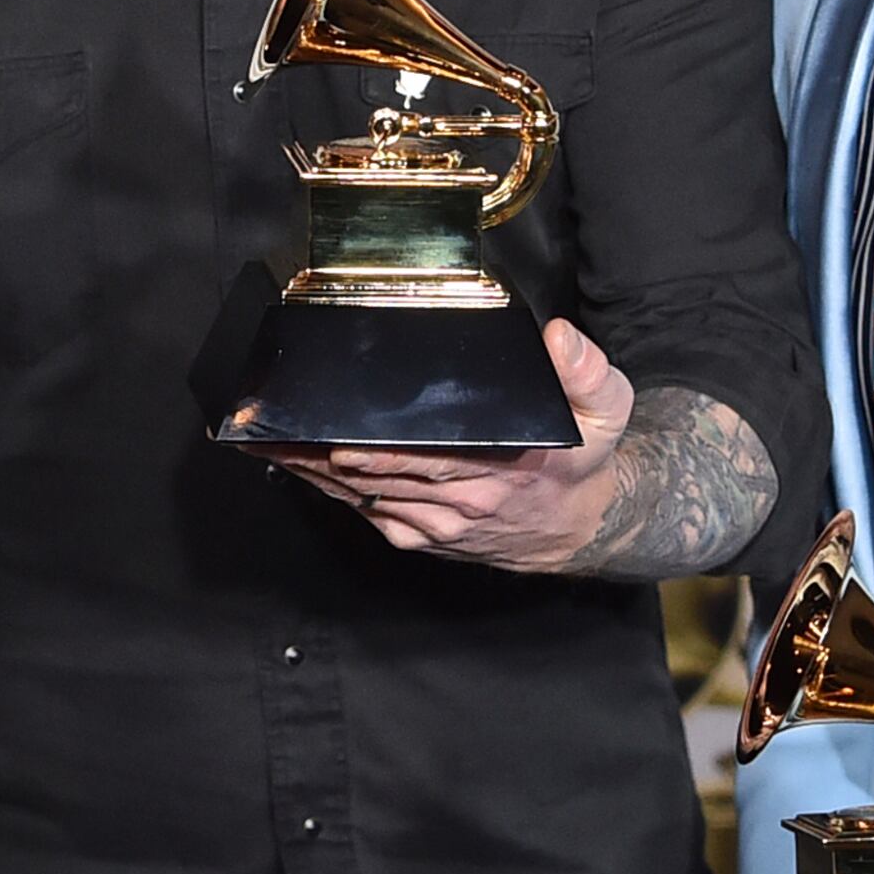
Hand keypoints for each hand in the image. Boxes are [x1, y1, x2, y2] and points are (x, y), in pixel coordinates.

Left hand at [266, 318, 632, 571]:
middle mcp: (464, 500)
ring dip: (315, 474)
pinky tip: (303, 470)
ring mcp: (440, 523)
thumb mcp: (606, 411)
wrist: (584, 526)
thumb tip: (561, 339)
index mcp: (501, 467)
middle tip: (272, 432)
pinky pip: (373, 514)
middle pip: (380, 478)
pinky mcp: (427, 534)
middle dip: (322, 456)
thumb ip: (588, 373)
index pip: (428, 459)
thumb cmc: (582, 459)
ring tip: (268, 446)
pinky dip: (334, 494)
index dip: (379, 455)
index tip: (337, 439)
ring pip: (367, 497)